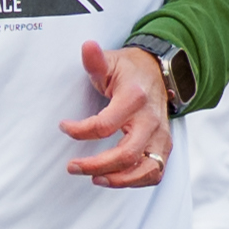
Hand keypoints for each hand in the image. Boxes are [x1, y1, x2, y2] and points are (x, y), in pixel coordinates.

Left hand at [62, 39, 172, 193]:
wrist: (159, 72)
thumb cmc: (129, 70)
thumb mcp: (111, 62)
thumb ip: (96, 60)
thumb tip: (87, 46)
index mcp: (134, 98)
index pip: (104, 125)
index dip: (80, 131)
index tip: (64, 126)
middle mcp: (151, 120)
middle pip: (126, 153)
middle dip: (96, 165)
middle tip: (72, 167)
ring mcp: (161, 135)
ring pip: (145, 169)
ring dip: (118, 179)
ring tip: (94, 179)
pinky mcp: (164, 146)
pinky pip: (155, 173)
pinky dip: (135, 181)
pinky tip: (113, 179)